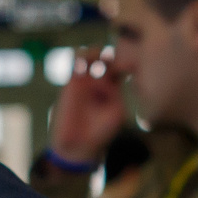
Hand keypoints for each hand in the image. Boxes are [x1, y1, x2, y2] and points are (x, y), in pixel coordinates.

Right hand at [47, 47, 128, 165]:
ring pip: (90, 56)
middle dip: (109, 55)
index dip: (125, 62)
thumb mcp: (117, 113)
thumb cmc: (101, 132)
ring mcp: (85, 82)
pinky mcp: (71, 83)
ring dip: (94, 51)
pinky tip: (82, 62)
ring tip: (96, 57)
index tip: (127, 66)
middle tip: (110, 60)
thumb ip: (118, 92)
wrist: (78, 145)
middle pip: (106, 58)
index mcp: (114, 90)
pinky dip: (78, 56)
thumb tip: (117, 75)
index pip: (121, 68)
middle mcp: (99, 83)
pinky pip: (74, 64)